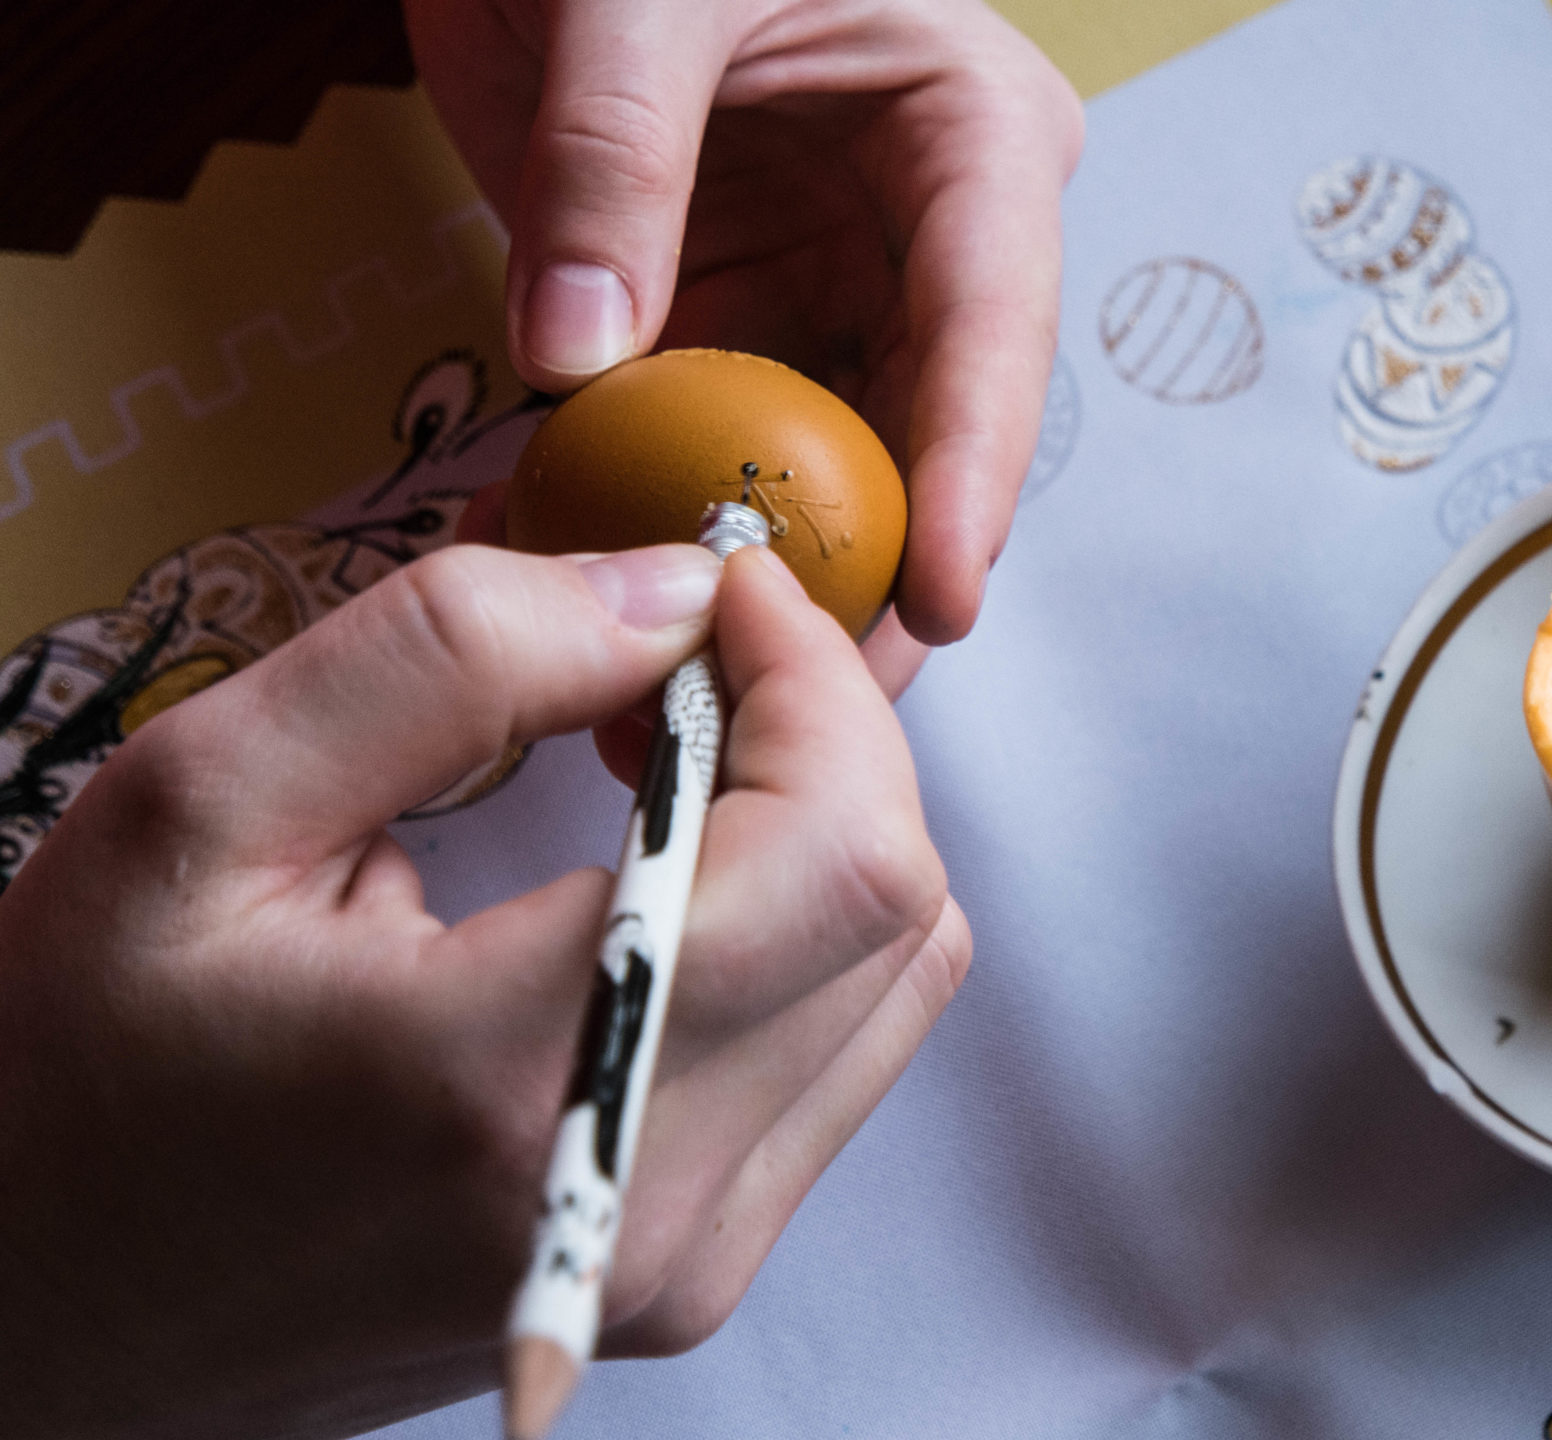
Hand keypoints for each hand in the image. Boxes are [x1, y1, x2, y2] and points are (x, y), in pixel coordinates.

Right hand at [0, 543, 967, 1437]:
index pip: (843, 857)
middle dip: (826, 737)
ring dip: (822, 824)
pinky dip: (801, 924)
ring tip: (657, 760)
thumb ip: (446, 662)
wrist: (50, 1317)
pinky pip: (842, 1051)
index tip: (727, 593)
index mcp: (516, 1080)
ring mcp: (684, 1256)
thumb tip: (675, 590)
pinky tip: (666, 873)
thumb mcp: (198, 807)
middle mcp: (644, 1199)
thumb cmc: (82, 1074)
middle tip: (675, 663)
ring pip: (899, 977)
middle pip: (900, 908)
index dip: (821, 686)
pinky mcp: (689, 1269)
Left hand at [407, 0, 1084, 643]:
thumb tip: (578, 356)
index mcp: (970, 140)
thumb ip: (608, 163)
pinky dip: (646, 518)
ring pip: (825, 471)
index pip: (992, 330)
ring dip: (756, 582)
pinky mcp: (734, 318)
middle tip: (800, 706)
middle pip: (925, 437)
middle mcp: (926, 236)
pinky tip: (585, 593)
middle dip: (867, 580)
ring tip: (684, 699)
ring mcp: (831, 288)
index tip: (941, 599)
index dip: (972, 474)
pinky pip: (707, 445)